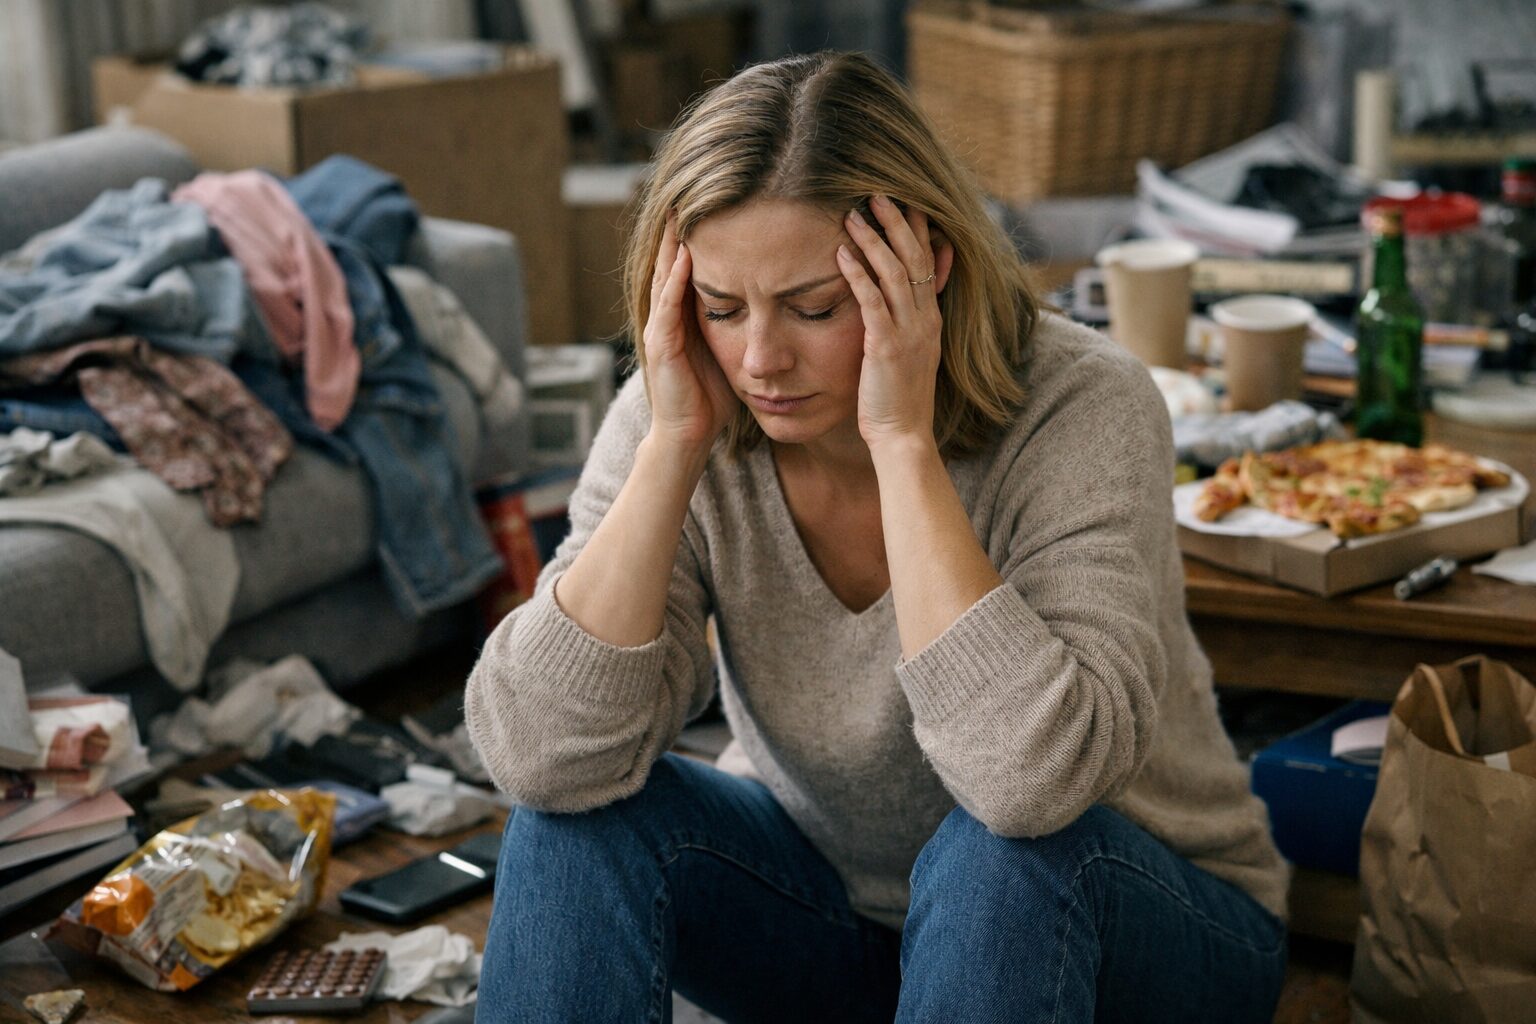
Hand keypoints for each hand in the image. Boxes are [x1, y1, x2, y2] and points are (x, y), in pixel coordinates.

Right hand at [643, 214, 738, 450]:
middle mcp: (667, 317)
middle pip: (671, 262)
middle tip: (687, 192)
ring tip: (679, 211)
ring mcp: (660, 329)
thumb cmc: (711, 399)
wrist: (689, 435)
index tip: (711, 205)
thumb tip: (773, 305)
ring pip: (665, 276)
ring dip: (671, 243)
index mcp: (683, 317)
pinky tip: (684, 255)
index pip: (687, 267)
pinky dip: (675, 279)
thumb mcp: (730, 352)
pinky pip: (668, 305)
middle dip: (678, 229)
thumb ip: (741, 326)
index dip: (696, 237)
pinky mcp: (661, 345)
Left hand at [837, 195, 954, 450]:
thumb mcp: (911, 355)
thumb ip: (911, 323)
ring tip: (854, 214)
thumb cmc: (898, 400)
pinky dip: (859, 275)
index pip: (928, 263)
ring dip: (874, 240)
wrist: (904, 436)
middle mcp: (925, 320)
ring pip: (896, 272)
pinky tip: (842, 254)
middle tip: (877, 193)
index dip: (916, 231)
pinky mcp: (887, 346)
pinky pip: (873, 302)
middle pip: (915, 258)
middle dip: (896, 223)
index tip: (904, 202)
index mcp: (930, 320)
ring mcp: (909, 332)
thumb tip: (900, 305)